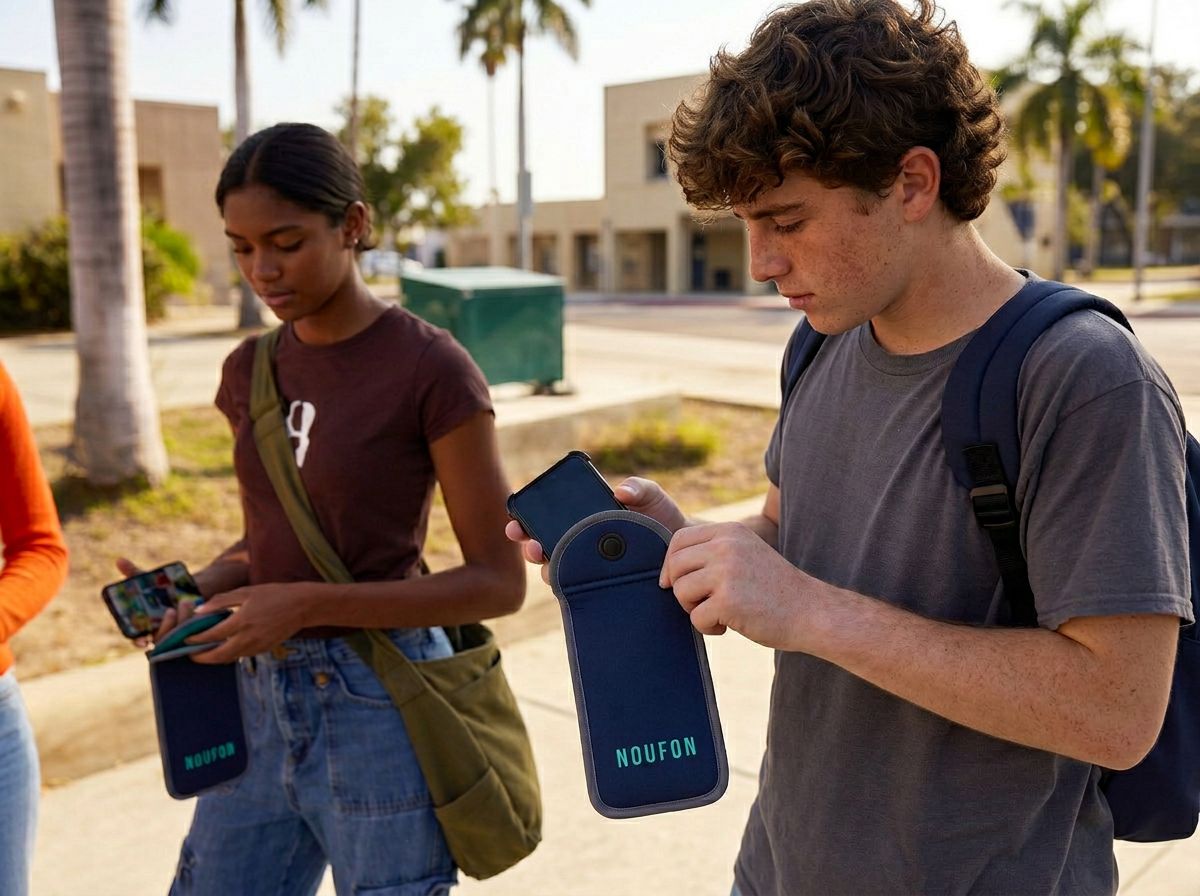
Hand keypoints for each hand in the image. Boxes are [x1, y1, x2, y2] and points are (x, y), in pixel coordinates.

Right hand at [114, 557, 196, 647]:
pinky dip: (195, 622)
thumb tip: (119, 560)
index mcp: (146, 626)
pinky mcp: (194, 632)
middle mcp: (162, 634)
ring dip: (182, 620)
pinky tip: (197, 609)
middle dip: (165, 627)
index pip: (138, 641)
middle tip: (170, 610)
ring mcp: (179, 635)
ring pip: (178, 637)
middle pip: (161, 641)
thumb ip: (134, 573)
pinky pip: (194, 634)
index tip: (143, 639)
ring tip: (185, 601)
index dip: (138, 642)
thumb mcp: (150, 580)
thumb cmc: (166, 587)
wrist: (196, 585)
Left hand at [185, 582, 312, 663]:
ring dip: (215, 657)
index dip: (195, 639)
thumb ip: (221, 601)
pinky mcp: (264, 649)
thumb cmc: (274, 594)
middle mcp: (249, 637)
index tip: (185, 639)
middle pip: (218, 655)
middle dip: (201, 657)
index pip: (212, 635)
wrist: (303, 606)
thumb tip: (198, 610)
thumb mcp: (246, 592)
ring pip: (230, 658)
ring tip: (205, 651)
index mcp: (242, 620)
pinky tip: (226, 646)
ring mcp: (257, 646)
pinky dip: (231, 653)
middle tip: (191, 654)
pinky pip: (242, 655)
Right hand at [504, 476, 688, 583]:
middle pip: (542, 546)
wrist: (681, 548)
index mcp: (583, 518)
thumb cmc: (662, 517)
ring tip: (547, 559)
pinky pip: (576, 588)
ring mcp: (588, 566)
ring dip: (544, 566)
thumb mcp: (650, 495)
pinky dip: (567, 584)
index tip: (516, 519)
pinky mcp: (599, 585)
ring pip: (554, 570)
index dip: (525, 518)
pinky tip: (567, 580)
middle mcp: (579, 543)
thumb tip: (619, 491)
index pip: (545, 518)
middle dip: (527, 544)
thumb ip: (637, 487)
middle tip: (529, 543)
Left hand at [661, 522, 813, 649]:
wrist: (811, 612)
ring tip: (719, 614)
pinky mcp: (728, 600)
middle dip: (681, 589)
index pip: (680, 538)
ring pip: (681, 591)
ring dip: (694, 609)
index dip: (670, 563)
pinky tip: (729, 626)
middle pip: (675, 565)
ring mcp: (726, 572)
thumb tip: (667, 570)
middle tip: (703, 603)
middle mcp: (726, 546)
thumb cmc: (774, 590)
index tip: (673, 582)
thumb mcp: (745, 555)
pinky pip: (696, 617)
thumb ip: (713, 553)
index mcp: (730, 532)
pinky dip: (708, 628)